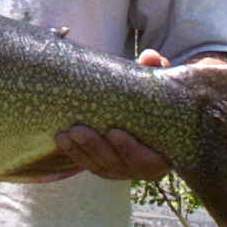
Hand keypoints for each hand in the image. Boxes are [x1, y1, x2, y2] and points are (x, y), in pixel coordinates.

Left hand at [55, 48, 176, 181]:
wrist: (152, 113)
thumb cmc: (158, 99)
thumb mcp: (161, 86)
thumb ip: (158, 72)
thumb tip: (149, 57)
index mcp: (165, 153)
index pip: (148, 160)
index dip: (130, 149)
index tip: (114, 132)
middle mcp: (145, 167)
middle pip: (119, 164)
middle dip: (96, 148)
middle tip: (78, 130)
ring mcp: (124, 169)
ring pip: (100, 166)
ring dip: (80, 151)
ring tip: (64, 134)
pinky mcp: (106, 167)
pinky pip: (89, 163)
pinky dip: (74, 152)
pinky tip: (61, 139)